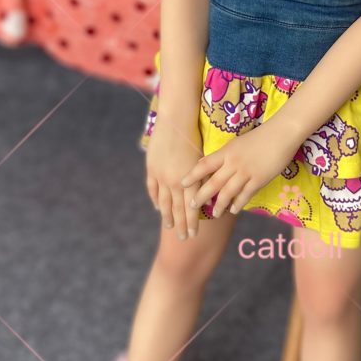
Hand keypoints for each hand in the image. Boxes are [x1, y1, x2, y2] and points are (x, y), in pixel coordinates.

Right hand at [145, 117, 203, 240]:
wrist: (175, 121)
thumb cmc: (195, 137)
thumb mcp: (203, 158)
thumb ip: (203, 177)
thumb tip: (208, 192)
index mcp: (191, 179)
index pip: (191, 207)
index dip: (192, 222)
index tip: (194, 234)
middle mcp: (176, 181)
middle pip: (178, 209)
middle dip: (181, 225)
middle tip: (184, 239)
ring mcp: (162, 176)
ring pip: (164, 202)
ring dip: (167, 216)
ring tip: (170, 227)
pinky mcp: (152, 169)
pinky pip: (153, 189)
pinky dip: (156, 200)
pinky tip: (158, 208)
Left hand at [180, 121, 298, 218]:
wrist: (281, 133)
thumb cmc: (259, 137)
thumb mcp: (237, 143)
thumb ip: (223, 155)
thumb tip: (206, 163)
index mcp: (226, 152)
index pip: (204, 165)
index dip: (192, 176)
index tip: (182, 184)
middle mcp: (233, 163)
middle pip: (213, 182)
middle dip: (202, 196)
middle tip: (193, 206)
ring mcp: (246, 172)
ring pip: (228, 192)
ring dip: (220, 205)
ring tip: (215, 214)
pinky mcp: (259, 179)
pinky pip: (245, 195)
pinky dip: (238, 204)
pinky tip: (234, 210)